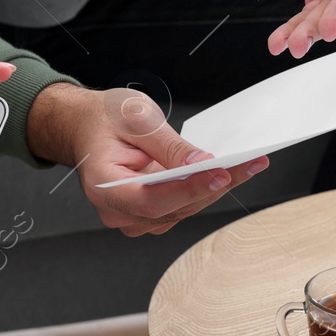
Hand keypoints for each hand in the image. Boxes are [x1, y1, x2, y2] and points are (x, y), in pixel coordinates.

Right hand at [25, 84, 268, 235]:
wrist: (86, 127)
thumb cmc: (103, 120)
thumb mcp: (136, 119)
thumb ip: (169, 146)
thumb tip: (201, 165)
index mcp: (103, 186)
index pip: (150, 198)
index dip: (188, 189)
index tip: (220, 174)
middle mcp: (116, 210)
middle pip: (172, 208)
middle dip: (213, 185)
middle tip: (249, 163)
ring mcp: (132, 216)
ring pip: (183, 210)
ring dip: (215, 188)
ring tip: (248, 164)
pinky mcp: (149, 214)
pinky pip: (182, 207)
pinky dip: (205, 189)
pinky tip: (228, 171)